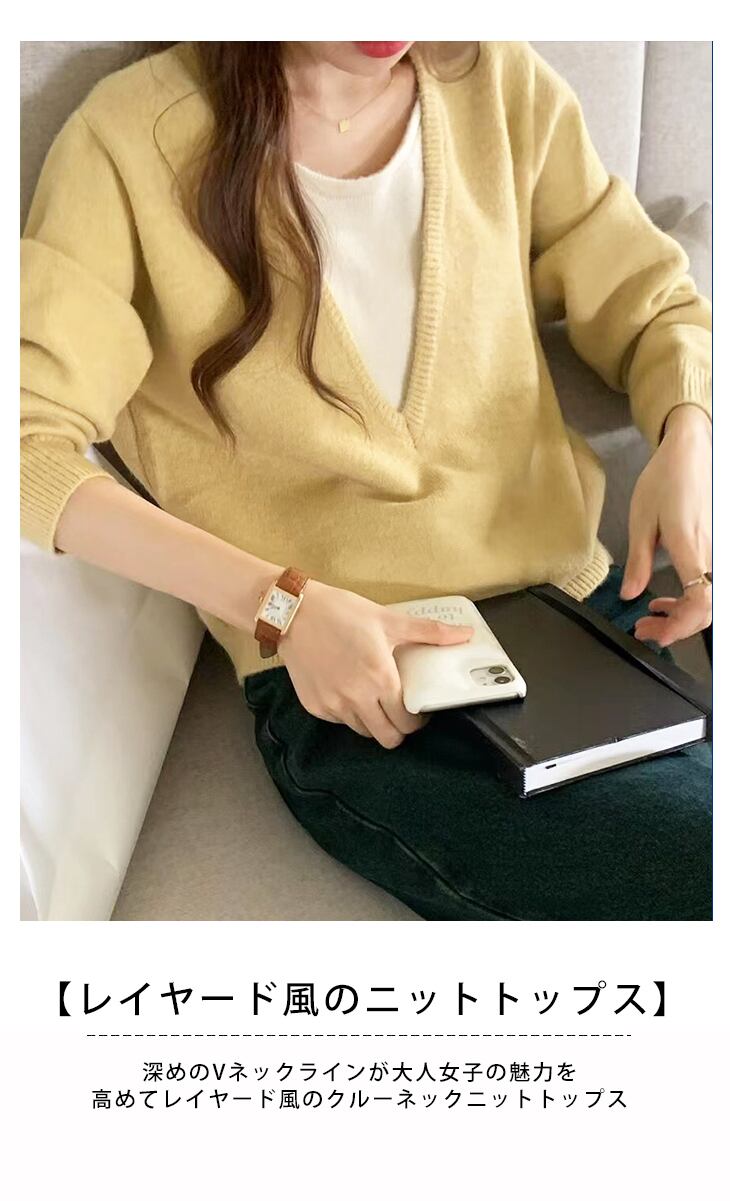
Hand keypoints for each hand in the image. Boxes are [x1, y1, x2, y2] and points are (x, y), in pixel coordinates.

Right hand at [278, 581, 472, 747]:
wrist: (293, 612)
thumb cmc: (341, 612)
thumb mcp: (388, 620)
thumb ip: (430, 633)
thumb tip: (466, 634)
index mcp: (380, 678)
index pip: (407, 722)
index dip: (417, 721)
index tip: (417, 710)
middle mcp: (357, 698)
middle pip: (387, 738)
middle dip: (398, 729)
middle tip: (399, 712)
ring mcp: (333, 705)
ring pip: (363, 732)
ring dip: (373, 722)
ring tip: (373, 699)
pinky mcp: (314, 706)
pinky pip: (339, 721)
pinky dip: (348, 713)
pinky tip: (348, 691)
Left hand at [621, 405, 710, 645]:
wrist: (689, 453)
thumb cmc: (666, 479)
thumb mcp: (641, 521)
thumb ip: (638, 562)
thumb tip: (630, 593)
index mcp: (691, 546)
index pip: (699, 602)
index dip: (681, 626)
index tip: (657, 634)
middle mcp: (711, 552)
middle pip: (707, 609)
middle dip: (677, 628)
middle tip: (646, 629)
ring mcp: (717, 550)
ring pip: (709, 600)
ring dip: (682, 616)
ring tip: (652, 615)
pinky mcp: (716, 548)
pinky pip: (708, 584)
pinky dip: (689, 600)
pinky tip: (667, 598)